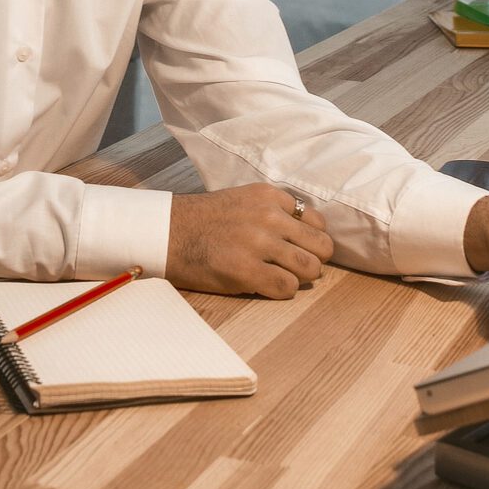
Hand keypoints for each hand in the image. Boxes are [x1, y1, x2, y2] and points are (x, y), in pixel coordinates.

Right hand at [166, 183, 336, 297]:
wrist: (168, 233)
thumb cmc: (205, 221)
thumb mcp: (244, 201)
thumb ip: (276, 211)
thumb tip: (308, 233)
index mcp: (270, 196)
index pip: (317, 222)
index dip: (310, 240)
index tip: (297, 248)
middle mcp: (269, 216)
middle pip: (321, 246)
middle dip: (313, 260)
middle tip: (295, 267)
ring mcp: (259, 243)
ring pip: (310, 268)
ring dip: (300, 278)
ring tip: (281, 277)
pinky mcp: (246, 270)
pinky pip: (287, 287)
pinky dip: (282, 291)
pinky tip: (265, 286)